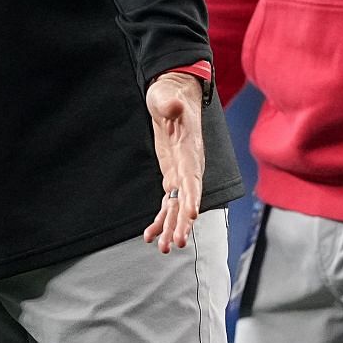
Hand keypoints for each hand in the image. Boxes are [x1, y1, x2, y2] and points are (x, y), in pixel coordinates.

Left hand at [142, 71, 205, 252]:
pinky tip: (149, 236)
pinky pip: (168, 202)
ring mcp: (181, 172)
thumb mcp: (166, 95)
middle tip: (176, 243)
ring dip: (171, 227)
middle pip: (188, 198)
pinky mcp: (172, 176)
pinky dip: (160, 220)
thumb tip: (173, 106)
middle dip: (182, 221)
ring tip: (163, 248)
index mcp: (189, 149)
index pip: (193, 176)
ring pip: (178, 206)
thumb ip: (170, 103)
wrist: (174, 95)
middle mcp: (189, 165)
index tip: (193, 214)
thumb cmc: (171, 94)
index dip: (193, 195)